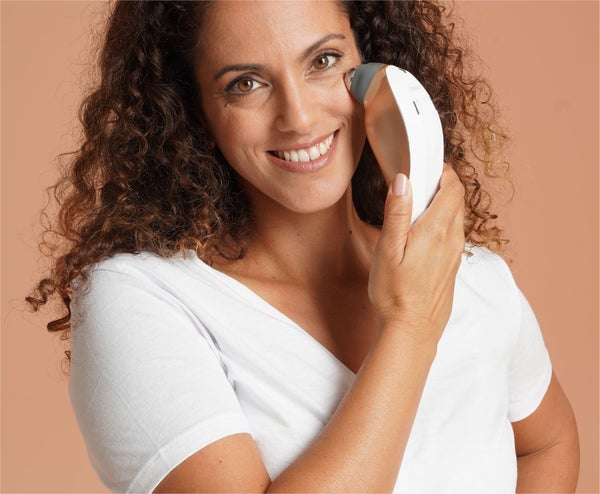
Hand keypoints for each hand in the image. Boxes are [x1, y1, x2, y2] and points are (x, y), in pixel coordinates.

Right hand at [369, 164, 465, 343]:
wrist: (412, 329)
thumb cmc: (395, 292)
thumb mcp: (388, 250)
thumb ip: (397, 212)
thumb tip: (403, 180)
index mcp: (437, 230)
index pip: (453, 187)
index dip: (444, 171)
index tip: (427, 165)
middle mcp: (453, 239)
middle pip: (457, 199)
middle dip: (442, 184)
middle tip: (418, 182)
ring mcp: (455, 254)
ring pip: (456, 216)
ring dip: (442, 204)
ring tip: (416, 206)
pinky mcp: (452, 265)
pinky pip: (453, 234)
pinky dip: (442, 222)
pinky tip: (421, 232)